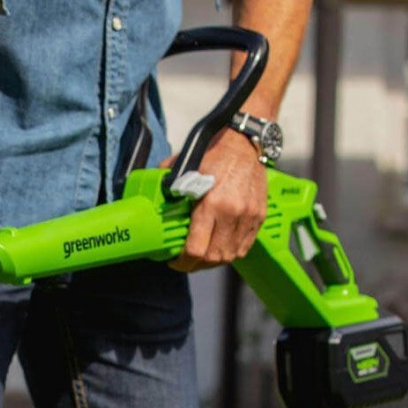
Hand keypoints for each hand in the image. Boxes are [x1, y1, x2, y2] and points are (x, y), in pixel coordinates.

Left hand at [168, 129, 268, 272]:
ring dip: (213, 262)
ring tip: (201, 258)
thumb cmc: (212, 153)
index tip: (174, 260)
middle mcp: (232, 213)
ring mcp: (249, 216)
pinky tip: (219, 249)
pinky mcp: (259, 216)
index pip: (196, 249)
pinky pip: (244, 246)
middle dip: (195, 265)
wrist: (245, 141)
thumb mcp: (184, 165)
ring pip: (230, 255)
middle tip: (184, 262)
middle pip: (213, 257)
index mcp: (211, 203)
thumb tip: (148, 194)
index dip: (182, 261)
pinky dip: (230, 253)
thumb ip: (166, 182)